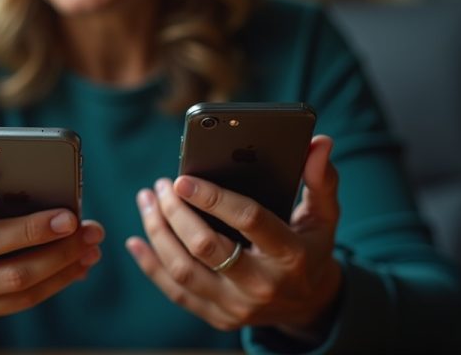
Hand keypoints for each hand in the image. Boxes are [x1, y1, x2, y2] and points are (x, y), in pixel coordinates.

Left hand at [126, 135, 341, 333]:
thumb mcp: (324, 217)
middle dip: (176, 212)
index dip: (213, 198)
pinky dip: (151, 265)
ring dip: (158, 232)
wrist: (308, 305)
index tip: (183, 179)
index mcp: (290, 255)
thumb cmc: (311, 250)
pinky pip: (175, 292)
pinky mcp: (216, 316)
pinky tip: (136, 241)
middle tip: (161, 186)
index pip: (248, 220)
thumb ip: (321, 180)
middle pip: (206, 247)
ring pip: (183, 269)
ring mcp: (236, 305)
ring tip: (147, 201)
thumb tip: (320, 143)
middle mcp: (261, 284)